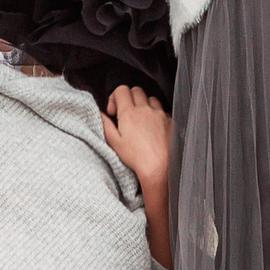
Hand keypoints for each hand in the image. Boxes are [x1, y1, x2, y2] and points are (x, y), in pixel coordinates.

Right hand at [101, 84, 173, 265]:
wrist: (166, 179)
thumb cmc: (136, 165)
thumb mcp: (112, 148)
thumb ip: (102, 129)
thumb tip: (92, 116)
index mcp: (131, 113)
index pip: (122, 90)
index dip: (114, 100)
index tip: (111, 116)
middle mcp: (149, 112)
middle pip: (136, 93)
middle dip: (128, 103)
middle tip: (122, 123)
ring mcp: (165, 119)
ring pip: (152, 104)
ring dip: (144, 112)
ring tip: (138, 133)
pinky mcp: (176, 130)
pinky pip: (164, 119)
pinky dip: (158, 124)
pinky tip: (155, 142)